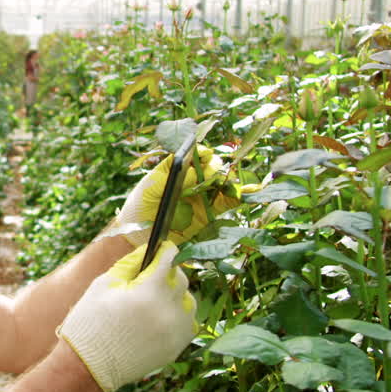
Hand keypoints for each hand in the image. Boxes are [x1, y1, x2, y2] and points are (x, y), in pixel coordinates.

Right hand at [57, 241, 197, 391]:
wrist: (87, 366)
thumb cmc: (89, 322)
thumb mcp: (103, 285)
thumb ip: (129, 264)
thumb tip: (148, 250)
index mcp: (149, 291)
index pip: (169, 259)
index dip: (166, 250)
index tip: (163, 247)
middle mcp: (168, 311)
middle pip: (181, 280)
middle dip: (169, 272)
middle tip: (154, 274)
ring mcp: (174, 332)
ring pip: (189, 302)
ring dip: (177, 295)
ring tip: (158, 298)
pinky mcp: (175, 349)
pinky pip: (189, 325)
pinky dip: (180, 317)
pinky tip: (163, 316)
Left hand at [115, 146, 239, 245]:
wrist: (138, 238)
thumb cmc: (138, 208)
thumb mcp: (147, 190)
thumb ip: (165, 178)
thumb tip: (191, 172)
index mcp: (178, 170)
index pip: (194, 156)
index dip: (202, 153)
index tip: (205, 155)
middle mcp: (193, 180)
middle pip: (212, 168)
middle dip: (216, 170)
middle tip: (214, 178)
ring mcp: (203, 196)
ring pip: (223, 184)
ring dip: (233, 182)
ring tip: (241, 185)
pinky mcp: (210, 214)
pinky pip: (228, 203)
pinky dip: (240, 197)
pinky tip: (251, 193)